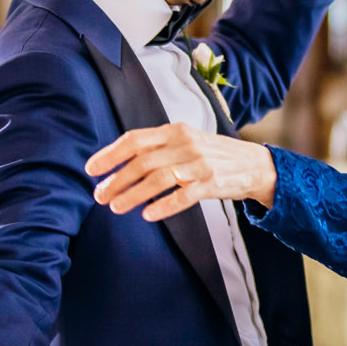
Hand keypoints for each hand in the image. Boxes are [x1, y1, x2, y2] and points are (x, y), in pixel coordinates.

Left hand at [85, 122, 278, 220]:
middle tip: (100, 195)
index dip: (110, 154)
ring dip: (132, 195)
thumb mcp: (187, 140)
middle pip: (142, 162)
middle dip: (116, 180)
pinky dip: (163, 206)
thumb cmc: (215, 154)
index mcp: (175, 130)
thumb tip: (122, 160)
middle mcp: (185, 143)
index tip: (91, 169)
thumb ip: (159, 146)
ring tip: (116, 207)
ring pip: (157, 180)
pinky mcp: (212, 183)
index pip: (134, 139)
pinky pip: (182, 196)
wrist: (255, 165)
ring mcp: (199, 163)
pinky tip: (147, 215)